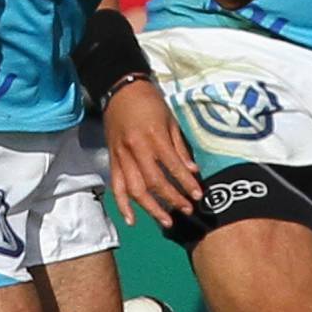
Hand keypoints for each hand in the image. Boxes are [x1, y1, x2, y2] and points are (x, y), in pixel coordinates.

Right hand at [102, 78, 200, 227]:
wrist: (120, 90)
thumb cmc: (149, 103)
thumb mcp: (170, 120)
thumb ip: (179, 148)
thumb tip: (192, 171)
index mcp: (153, 137)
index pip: (172, 166)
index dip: (186, 183)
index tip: (198, 195)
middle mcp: (136, 149)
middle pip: (154, 182)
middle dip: (172, 199)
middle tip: (187, 210)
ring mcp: (122, 156)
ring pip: (135, 189)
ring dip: (151, 208)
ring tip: (166, 221)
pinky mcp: (113, 160)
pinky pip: (117, 186)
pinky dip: (123, 205)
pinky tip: (131, 220)